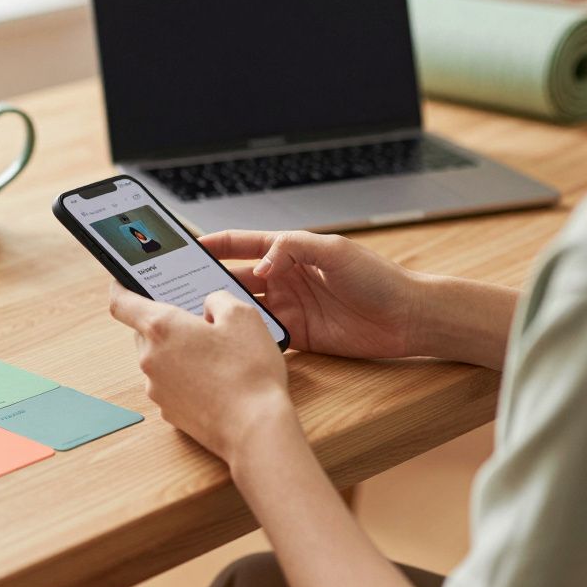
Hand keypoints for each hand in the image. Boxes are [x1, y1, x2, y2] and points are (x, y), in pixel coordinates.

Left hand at [109, 283, 292, 462]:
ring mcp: (157, 389)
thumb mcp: (243, 316)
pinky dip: (186, 378)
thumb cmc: (249, 371)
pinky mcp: (168, 412)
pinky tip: (216, 380)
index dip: (119, 286)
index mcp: (162, 328)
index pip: (121, 302)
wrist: (254, 429)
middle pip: (145, 331)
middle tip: (196, 319)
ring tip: (216, 354)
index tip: (121, 280)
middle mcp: (150, 358)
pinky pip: (171, 384)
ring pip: (160, 359)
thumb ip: (218, 299)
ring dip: (178, 352)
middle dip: (166, 323)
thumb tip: (208, 305)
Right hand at [201, 230, 418, 358]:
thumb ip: (292, 249)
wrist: (408, 317)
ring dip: (222, 311)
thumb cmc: (378, 277)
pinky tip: (228, 342)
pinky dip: (246, 338)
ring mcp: (289, 308)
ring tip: (195, 316)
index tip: (184, 248)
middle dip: (206, 281)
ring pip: (244, 308)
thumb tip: (259, 264)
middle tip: (177, 289)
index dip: (213, 244)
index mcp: (289, 251)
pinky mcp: (298, 336)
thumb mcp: (334, 251)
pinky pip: (263, 336)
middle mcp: (284, 278)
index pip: (241, 244)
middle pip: (235, 278)